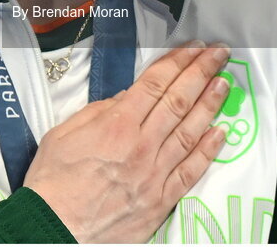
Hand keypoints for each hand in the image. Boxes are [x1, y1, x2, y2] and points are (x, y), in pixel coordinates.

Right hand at [23, 41, 230, 242]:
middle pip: (178, 101)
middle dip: (201, 72)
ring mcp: (155, 174)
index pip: (155, 83)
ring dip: (211, 105)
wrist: (52, 229)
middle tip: (219, 54)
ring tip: (224, 84)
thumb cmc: (52, 181)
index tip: (194, 47)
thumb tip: (124, 99)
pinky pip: (190, 172)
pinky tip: (221, 132)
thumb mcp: (63, 134)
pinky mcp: (160, 200)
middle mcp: (141, 146)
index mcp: (117, 125)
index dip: (178, 61)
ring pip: (190, 131)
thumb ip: (97, 112)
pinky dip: (208, 151)